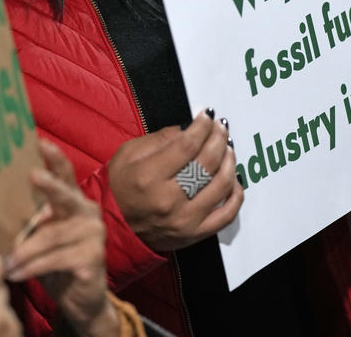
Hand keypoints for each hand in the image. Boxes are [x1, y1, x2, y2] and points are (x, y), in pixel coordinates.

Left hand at [6, 140, 117, 336]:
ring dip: (24, 250)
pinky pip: (55, 260)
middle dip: (48, 185)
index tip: (40, 141)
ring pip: (51, 236)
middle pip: (65, 195)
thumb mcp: (40, 236)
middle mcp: (87, 212)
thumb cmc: (53, 261)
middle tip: (33, 175)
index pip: (65, 174)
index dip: (54, 157)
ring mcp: (93, 235)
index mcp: (73, 201)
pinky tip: (15, 275)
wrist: (80, 299)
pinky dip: (31, 268)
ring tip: (3, 261)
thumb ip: (29, 219)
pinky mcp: (93, 258)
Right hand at [107, 111, 241, 250]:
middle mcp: (169, 199)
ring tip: (228, 148)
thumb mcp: (128, 154)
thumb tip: (189, 129)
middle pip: (207, 163)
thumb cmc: (118, 186)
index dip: (202, 127)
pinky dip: (236, 195)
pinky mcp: (195, 234)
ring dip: (230, 161)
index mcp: (149, 176)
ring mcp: (185, 220)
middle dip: (219, 138)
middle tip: (221, 127)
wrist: (114, 226)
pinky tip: (234, 179)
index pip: (187, 145)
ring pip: (221, 186)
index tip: (208, 115)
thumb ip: (160, 139)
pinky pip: (227, 215)